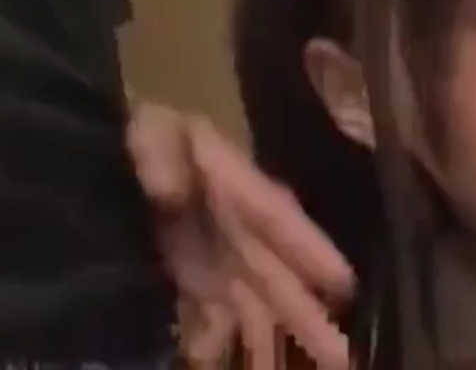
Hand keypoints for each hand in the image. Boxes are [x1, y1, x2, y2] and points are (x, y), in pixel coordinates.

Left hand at [127, 102, 354, 368]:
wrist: (128, 150)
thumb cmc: (154, 134)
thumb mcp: (156, 134)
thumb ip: (161, 159)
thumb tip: (166, 190)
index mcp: (239, 192)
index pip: (279, 221)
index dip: (310, 251)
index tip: (343, 282)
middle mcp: (243, 234)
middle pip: (280, 280)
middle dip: (309, 319)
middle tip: (344, 357)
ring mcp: (224, 260)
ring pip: (257, 308)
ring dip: (275, 345)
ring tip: (315, 368)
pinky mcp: (199, 278)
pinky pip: (216, 318)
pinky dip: (216, 343)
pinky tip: (213, 363)